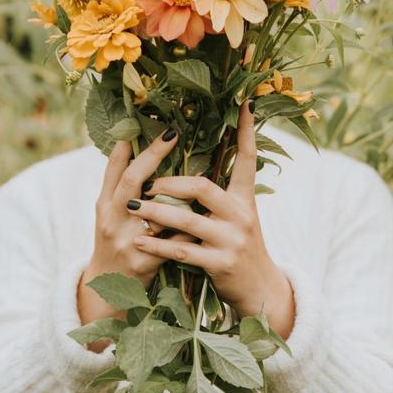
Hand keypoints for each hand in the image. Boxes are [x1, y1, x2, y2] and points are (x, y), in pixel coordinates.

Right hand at [77, 129, 193, 341]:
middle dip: (151, 155)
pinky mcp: (143, 262)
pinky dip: (188, 232)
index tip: (143, 121)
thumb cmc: (116, 241)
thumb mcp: (112, 213)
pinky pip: (172, 242)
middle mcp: (111, 219)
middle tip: (173, 133)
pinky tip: (206, 219)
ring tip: (198, 171)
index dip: (127, 144)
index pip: (114, 168)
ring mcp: (125, 241)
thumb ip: (124, 186)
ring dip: (177, 194)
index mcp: (104, 204)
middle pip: (131, 181)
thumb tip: (138, 145)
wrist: (109, 290)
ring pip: (155, 211)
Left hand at [128, 101, 295, 339]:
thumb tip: (192, 168)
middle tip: (147, 182)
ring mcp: (232, 240)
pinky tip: (140, 239)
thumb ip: (219, 194)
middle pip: (203, 187)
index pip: (248, 158)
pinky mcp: (220, 264)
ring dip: (156, 212)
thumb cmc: (238, 247)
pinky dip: (159, 245)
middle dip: (170, 183)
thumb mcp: (238, 217)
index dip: (248, 131)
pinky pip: (182, 251)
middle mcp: (241, 215)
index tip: (246, 102)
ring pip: (187, 219)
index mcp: (245, 198)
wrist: (258, 290)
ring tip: (134, 207)